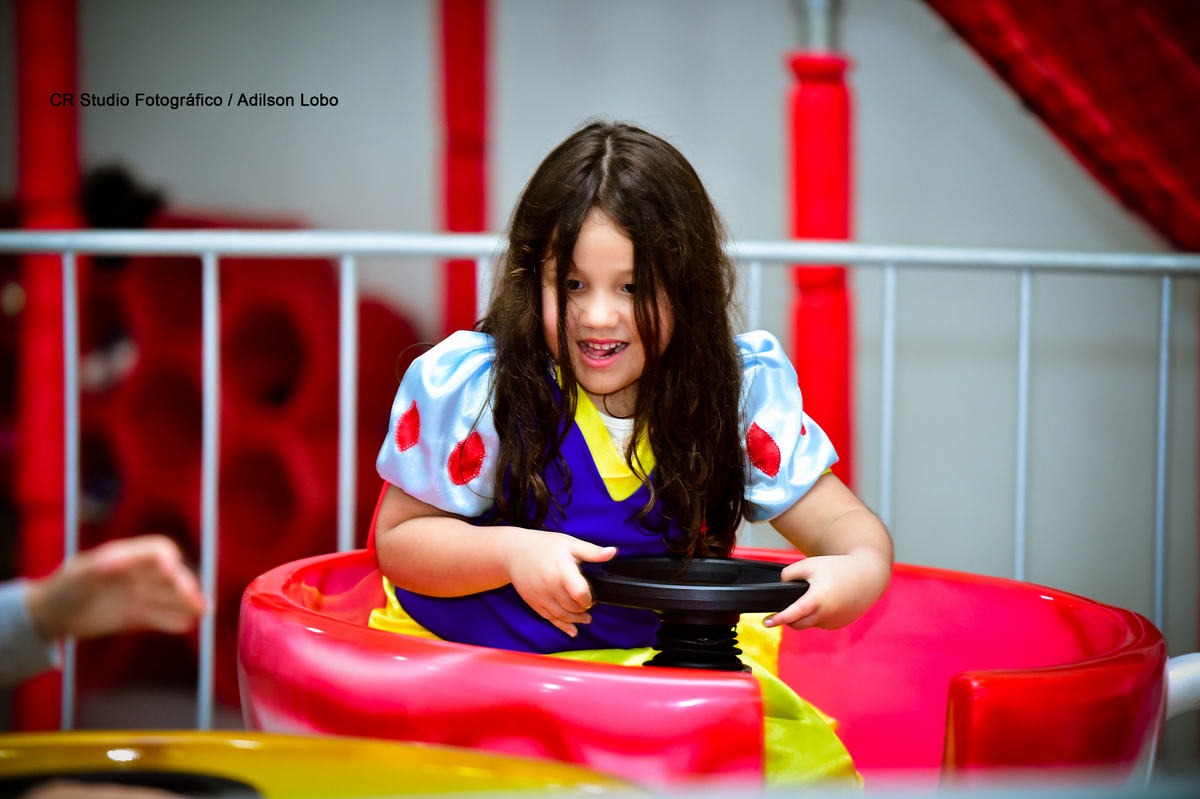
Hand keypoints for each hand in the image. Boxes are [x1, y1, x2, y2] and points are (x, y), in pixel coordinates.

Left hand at [26, 535, 205, 640]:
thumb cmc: (62, 587)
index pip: (157, 550)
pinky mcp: (134, 617)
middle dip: (184, 584)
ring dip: (187, 603)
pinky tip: (186, 626)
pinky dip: (172, 622)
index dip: (167, 558)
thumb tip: (116, 561)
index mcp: (127, 556)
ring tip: (204, 611)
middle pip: (170, 575)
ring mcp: (138, 596)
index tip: (170, 569)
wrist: (49, 615)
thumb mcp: (79, 573)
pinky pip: (159, 618)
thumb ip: (98, 566)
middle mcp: (138, 574)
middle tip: (195, 598)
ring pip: (169, 598)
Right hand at [504, 530, 615, 637]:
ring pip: (562, 615)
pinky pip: (550, 619)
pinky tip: (573, 631)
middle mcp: (550, 585)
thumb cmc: (546, 547)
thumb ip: (592, 551)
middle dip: (584, 608)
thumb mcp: (570, 544)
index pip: (579, 592)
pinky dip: (563, 627)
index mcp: (562, 570)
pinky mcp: (534, 603)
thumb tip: (613, 552)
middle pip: (572, 606)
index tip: (592, 595)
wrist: (515, 553)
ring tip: (586, 618)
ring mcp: (541, 596)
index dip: (588, 598)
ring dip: (576, 619)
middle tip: (590, 604)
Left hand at [763, 550, 889, 630]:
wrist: (868, 576)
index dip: (778, 618)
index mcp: (817, 600)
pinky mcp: (839, 624)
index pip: (793, 613)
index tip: (766, 622)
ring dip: (804, 616)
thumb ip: (790, 574)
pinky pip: (821, 623)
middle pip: (797, 623)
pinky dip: (817, 616)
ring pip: (810, 623)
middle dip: (788, 619)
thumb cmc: (838, 568)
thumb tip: (781, 585)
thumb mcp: (810, 564)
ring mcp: (833, 622)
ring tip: (810, 598)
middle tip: (780, 611)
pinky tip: (823, 603)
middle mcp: (826, 615)